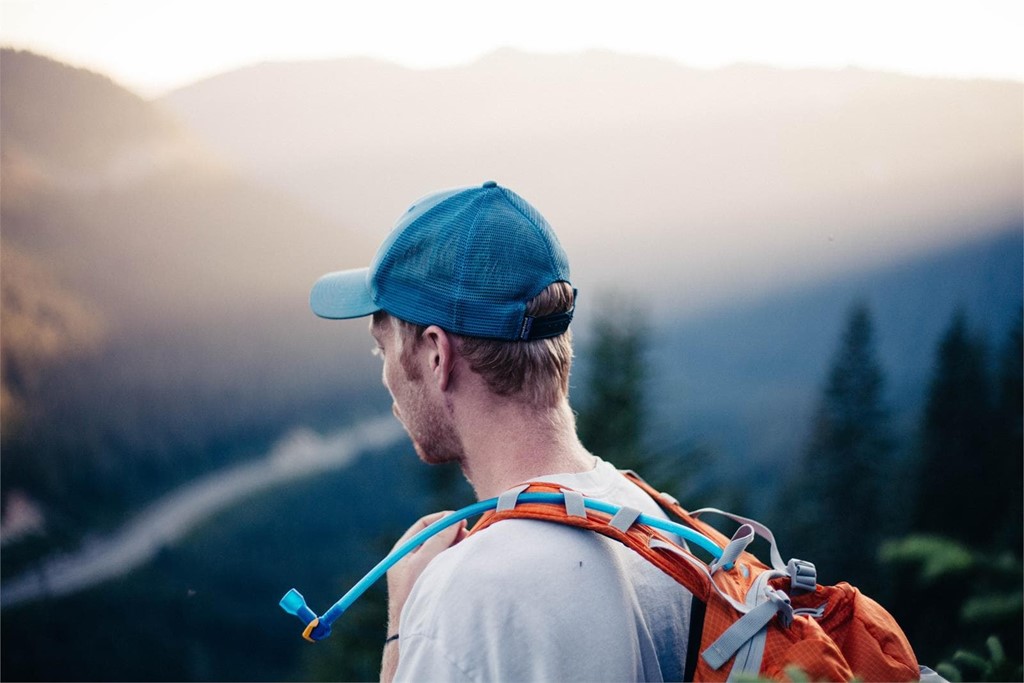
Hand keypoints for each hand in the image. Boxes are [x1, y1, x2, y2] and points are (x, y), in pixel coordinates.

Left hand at [386, 510, 467, 630]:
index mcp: (403, 550)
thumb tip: (453, 519)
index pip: (425, 525)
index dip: (443, 519)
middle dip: (452, 533)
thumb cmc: (414, 593)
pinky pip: (445, 564)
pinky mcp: (430, 583)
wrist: (409, 630)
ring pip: (442, 550)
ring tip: (467, 550)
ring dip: (455, 547)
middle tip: (468, 535)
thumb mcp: (424, 561)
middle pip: (435, 536)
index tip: (461, 520)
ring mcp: (420, 572)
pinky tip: (463, 563)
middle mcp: (410, 559)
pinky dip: (455, 560)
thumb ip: (438, 538)